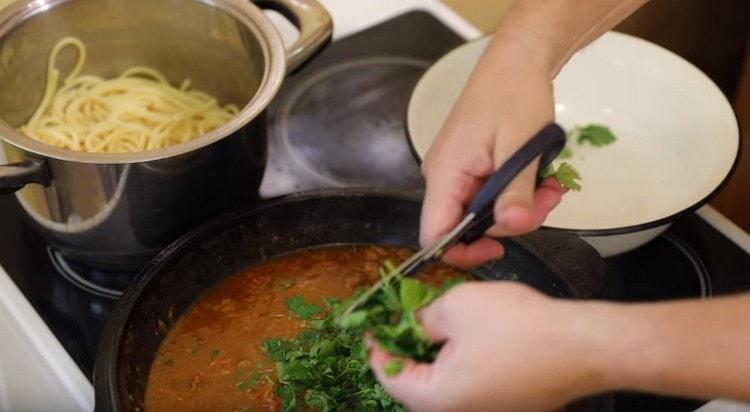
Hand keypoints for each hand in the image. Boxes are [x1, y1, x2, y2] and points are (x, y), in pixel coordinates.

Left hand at [367, 282, 609, 411]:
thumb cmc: (521, 328)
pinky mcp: (508, 405)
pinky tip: (461, 335)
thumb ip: (423, 318)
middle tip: (399, 322)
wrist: (582, 345)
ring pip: (444, 385)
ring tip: (429, 323)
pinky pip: (469, 385)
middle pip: (415, 386)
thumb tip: (414, 325)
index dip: (375, 348)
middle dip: (404, 351)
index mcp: (439, 400)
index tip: (370, 326)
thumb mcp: (456, 306)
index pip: (389, 378)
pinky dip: (457, 362)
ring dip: (431, 356)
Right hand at [420, 35, 564, 268]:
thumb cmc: (514, 93)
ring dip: (520, 207)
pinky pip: (489, 196)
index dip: (463, 253)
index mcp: (445, 173)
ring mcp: (457, 173)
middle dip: (510, 222)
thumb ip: (515, 191)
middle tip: (545, 201)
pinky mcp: (471, 168)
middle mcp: (443, 177)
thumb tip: (511, 229)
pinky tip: (538, 178)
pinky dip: (516, 193)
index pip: (434, 234)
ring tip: (548, 185)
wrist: (516, 62)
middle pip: (466, 227)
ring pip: (483, 213)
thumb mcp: (520, 147)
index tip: (500, 248)